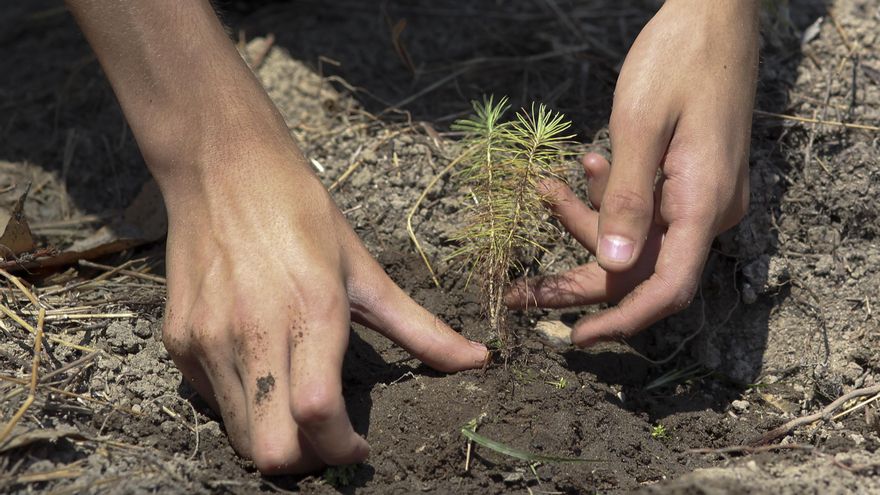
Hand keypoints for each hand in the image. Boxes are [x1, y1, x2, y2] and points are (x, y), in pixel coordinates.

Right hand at [160, 145, 487, 473]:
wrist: (221, 168)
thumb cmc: (300, 212)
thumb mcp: (364, 269)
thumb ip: (419, 327)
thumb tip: (478, 359)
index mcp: (311, 311)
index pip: (319, 415)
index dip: (343, 449)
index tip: (360, 447)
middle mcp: (254, 331)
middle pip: (272, 450)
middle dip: (308, 461)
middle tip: (328, 439)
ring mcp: (208, 339)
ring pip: (240, 437)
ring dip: (276, 438)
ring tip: (298, 410)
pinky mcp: (178, 340)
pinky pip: (213, 403)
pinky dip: (243, 408)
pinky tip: (264, 374)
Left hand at [506, 0, 757, 345]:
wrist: (714, 15)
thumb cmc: (677, 60)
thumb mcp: (640, 127)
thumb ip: (626, 201)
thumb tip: (611, 267)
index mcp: (702, 205)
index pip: (666, 289)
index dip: (622, 321)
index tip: (576, 338)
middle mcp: (708, 212)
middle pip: (640, 270)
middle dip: (578, 279)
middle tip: (521, 290)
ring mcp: (701, 197)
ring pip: (635, 238)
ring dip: (587, 222)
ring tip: (547, 189)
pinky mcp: (690, 181)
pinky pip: (645, 209)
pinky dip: (610, 198)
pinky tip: (588, 168)